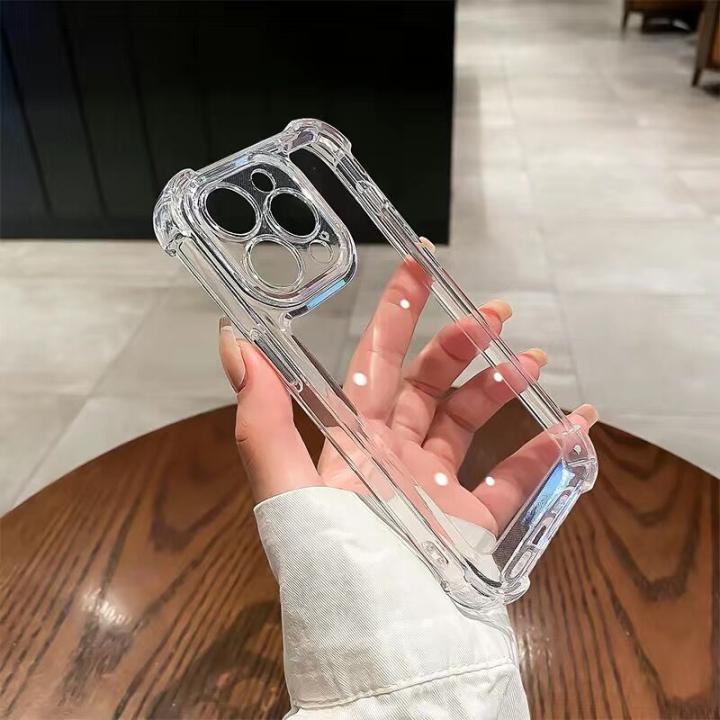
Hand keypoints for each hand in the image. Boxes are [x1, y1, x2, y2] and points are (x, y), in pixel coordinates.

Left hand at [219, 256, 597, 536]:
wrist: (388, 653)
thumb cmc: (334, 571)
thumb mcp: (289, 492)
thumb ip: (262, 419)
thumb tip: (234, 344)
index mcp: (355, 443)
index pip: (375, 364)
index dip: (395, 315)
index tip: (419, 266)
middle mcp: (395, 458)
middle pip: (431, 385)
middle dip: (461, 342)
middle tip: (496, 314)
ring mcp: (438, 489)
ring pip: (471, 421)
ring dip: (501, 385)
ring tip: (533, 361)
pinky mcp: (475, 524)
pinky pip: (516, 477)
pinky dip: (546, 448)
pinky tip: (573, 422)